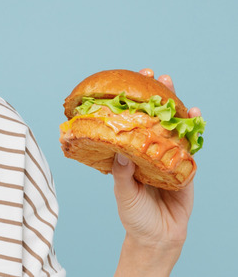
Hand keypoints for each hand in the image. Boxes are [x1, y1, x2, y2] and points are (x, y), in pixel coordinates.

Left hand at [112, 68, 196, 275]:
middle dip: (158, 97)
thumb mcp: (123, 193)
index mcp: (130, 154)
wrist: (157, 238)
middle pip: (155, 119)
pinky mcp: (186, 168)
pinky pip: (191, 146)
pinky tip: (195, 116)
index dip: (133, 103)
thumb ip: (121, 174)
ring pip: (174, 128)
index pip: (131, 123)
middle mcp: (149, 151)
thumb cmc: (134, 215)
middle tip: (158, 76)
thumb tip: (119, 151)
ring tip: (175, 88)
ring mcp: (169, 158)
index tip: (130, 81)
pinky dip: (194, 131)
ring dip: (177, 108)